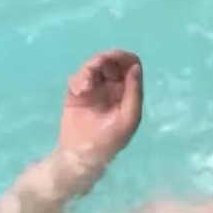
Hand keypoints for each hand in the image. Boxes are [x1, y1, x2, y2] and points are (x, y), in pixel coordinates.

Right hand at [57, 49, 143, 166]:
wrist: (82, 155)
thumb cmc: (110, 140)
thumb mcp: (129, 118)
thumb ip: (134, 92)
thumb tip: (135, 67)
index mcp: (129, 91)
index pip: (130, 65)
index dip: (123, 57)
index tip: (112, 58)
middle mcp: (113, 87)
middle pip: (110, 62)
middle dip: (103, 60)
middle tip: (94, 68)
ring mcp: (94, 88)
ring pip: (93, 66)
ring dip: (88, 70)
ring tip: (84, 86)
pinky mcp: (77, 93)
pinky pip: (77, 77)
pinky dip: (78, 80)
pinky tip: (79, 91)